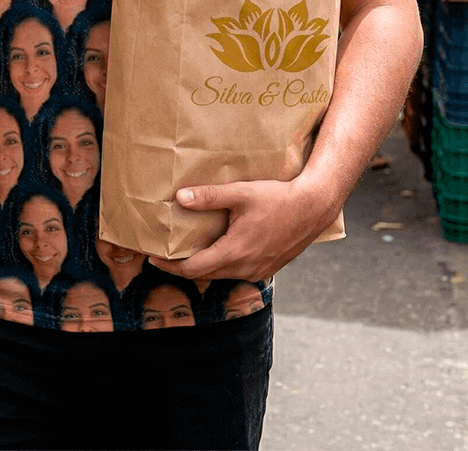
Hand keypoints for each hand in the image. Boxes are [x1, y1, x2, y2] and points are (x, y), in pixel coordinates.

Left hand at [144, 177, 338, 282]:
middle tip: (164, 255)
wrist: (314, 208)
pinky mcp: (268, 267)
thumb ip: (209, 196)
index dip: (170, 267)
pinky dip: (222, 265)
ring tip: (187, 251)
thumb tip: (179, 197)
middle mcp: (245, 267)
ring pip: (222, 274)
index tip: (153, 259)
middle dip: (182, 267)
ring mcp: (259, 270)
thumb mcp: (240, 193)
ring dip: (204, 266)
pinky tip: (218, 249)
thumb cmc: (278, 198)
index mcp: (235, 252)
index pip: (193, 269)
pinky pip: (238, 272)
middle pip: (205, 274)